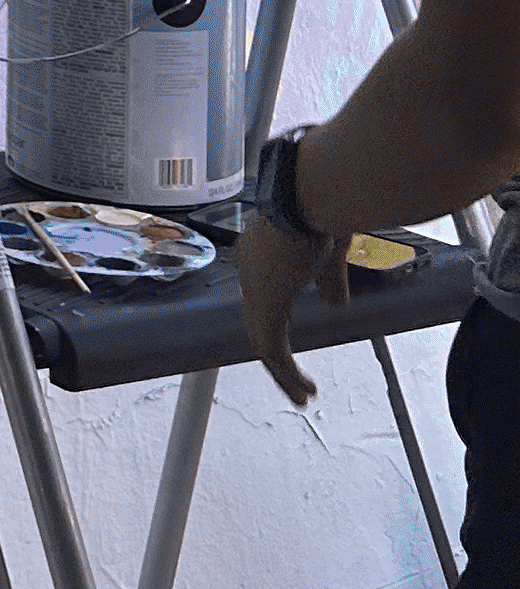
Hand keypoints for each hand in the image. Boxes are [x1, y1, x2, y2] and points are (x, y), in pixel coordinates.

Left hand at [236, 212, 347, 406]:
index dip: (279, 316)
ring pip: (262, 339)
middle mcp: (252, 268)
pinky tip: (303, 390)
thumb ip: (330, 279)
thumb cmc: (324, 208)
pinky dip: (286, 373)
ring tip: (301, 394)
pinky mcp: (265, 304)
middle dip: (276, 351)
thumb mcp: (330, 251)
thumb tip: (337, 303)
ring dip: (281, 371)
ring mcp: (255, 287)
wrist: (315, 194)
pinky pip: (270, 349)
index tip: (290, 339)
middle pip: (258, 319)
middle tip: (292, 378)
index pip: (266, 292)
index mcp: (263, 251)